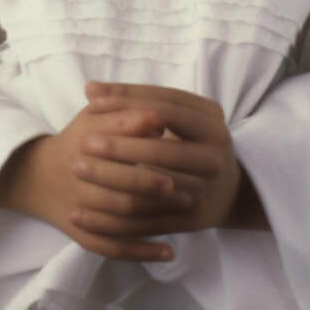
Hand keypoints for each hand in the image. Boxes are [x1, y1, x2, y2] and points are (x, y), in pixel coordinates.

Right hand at [0, 104, 191, 262]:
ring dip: (156, 219)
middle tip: (189, 187)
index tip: (180, 146)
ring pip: (121, 221)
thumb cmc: (77, 139)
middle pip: (120, 188)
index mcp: (82, 144)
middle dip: (155, 188)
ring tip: (187, 211)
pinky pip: (113, 249)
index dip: (149, 148)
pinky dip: (141, 252)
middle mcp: (78, 179)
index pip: (117, 146)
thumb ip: (124, 114)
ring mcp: (78, 210)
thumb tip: (159, 118)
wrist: (36, 176)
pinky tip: (169, 252)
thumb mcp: (94, 118)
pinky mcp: (81, 234)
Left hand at [79, 82, 262, 235]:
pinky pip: (150, 219)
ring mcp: (207, 189)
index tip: (92, 102)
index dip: (129, 102)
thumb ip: (138, 101)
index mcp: (212, 123)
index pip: (167, 106)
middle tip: (84, 142)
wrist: (230, 191)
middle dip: (120, 145)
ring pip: (155, 185)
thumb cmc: (193, 142)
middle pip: (163, 149)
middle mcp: (215, 156)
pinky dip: (116, 215)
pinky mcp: (194, 220)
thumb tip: (91, 88)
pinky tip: (86, 209)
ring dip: (114, 178)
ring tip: (80, 169)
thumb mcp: (178, 116)